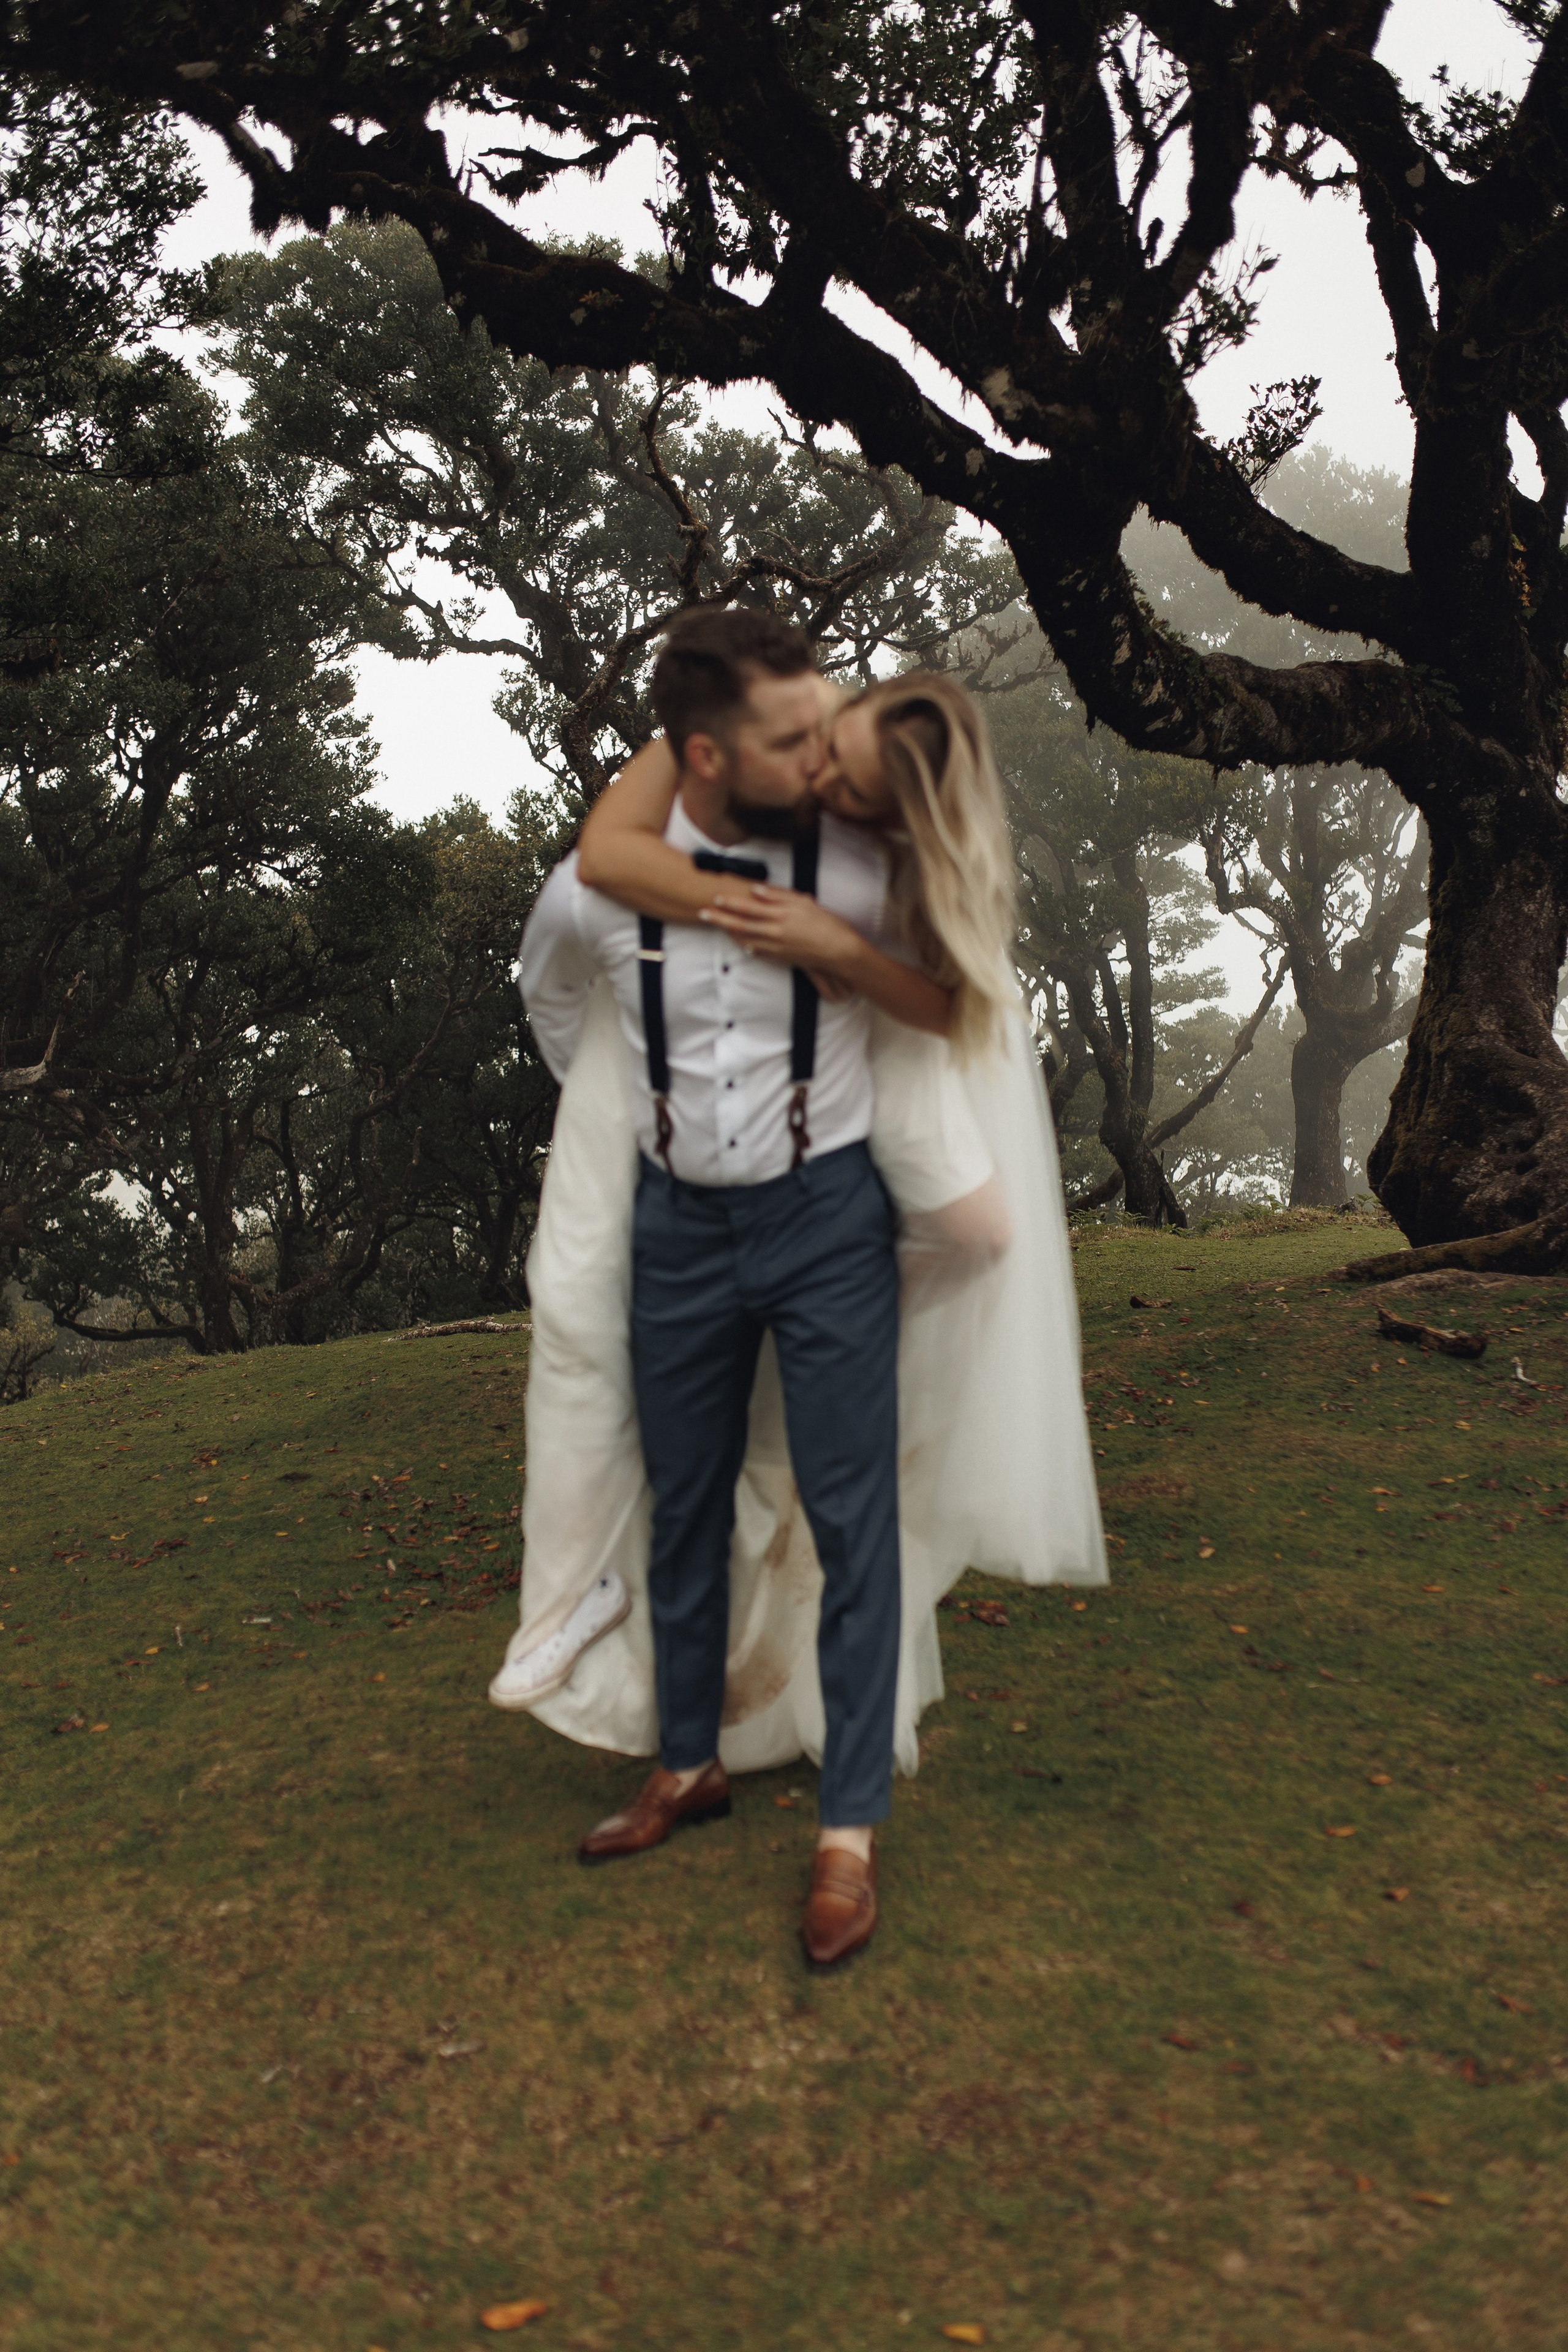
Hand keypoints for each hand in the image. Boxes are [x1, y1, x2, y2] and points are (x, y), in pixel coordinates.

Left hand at [700, 885, 865, 980]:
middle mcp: (774, 932)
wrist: (839, 951)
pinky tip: (740, 941)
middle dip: (719, 918)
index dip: (730, 902)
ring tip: (716, 925)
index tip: (715, 897)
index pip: (748, 907)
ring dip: (729, 932)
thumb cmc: (826, 923)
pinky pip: (757, 951)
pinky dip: (745, 945)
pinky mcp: (780, 958)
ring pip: (745, 939)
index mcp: (780, 915)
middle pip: (740, 924)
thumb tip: (756, 889)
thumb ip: (779, 896)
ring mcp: (775, 947)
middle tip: (701, 913)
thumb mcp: (804, 903)